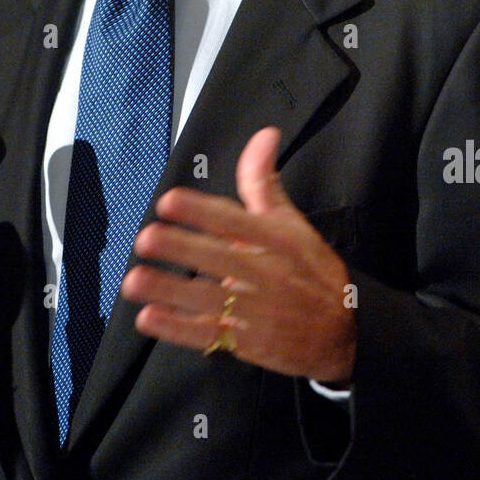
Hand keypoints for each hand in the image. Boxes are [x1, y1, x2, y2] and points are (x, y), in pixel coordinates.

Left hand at [121, 126, 356, 383]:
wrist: (345, 333)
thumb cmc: (312, 272)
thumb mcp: (293, 223)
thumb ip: (265, 182)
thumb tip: (263, 135)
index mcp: (277, 241)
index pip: (237, 222)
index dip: (202, 211)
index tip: (170, 201)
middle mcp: (267, 275)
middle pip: (220, 259)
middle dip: (182, 250)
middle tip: (146, 238)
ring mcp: (257, 313)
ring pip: (209, 300)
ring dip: (170, 291)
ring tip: (134, 281)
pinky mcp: (248, 344)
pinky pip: (210, 337)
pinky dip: (179, 329)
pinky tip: (150, 318)